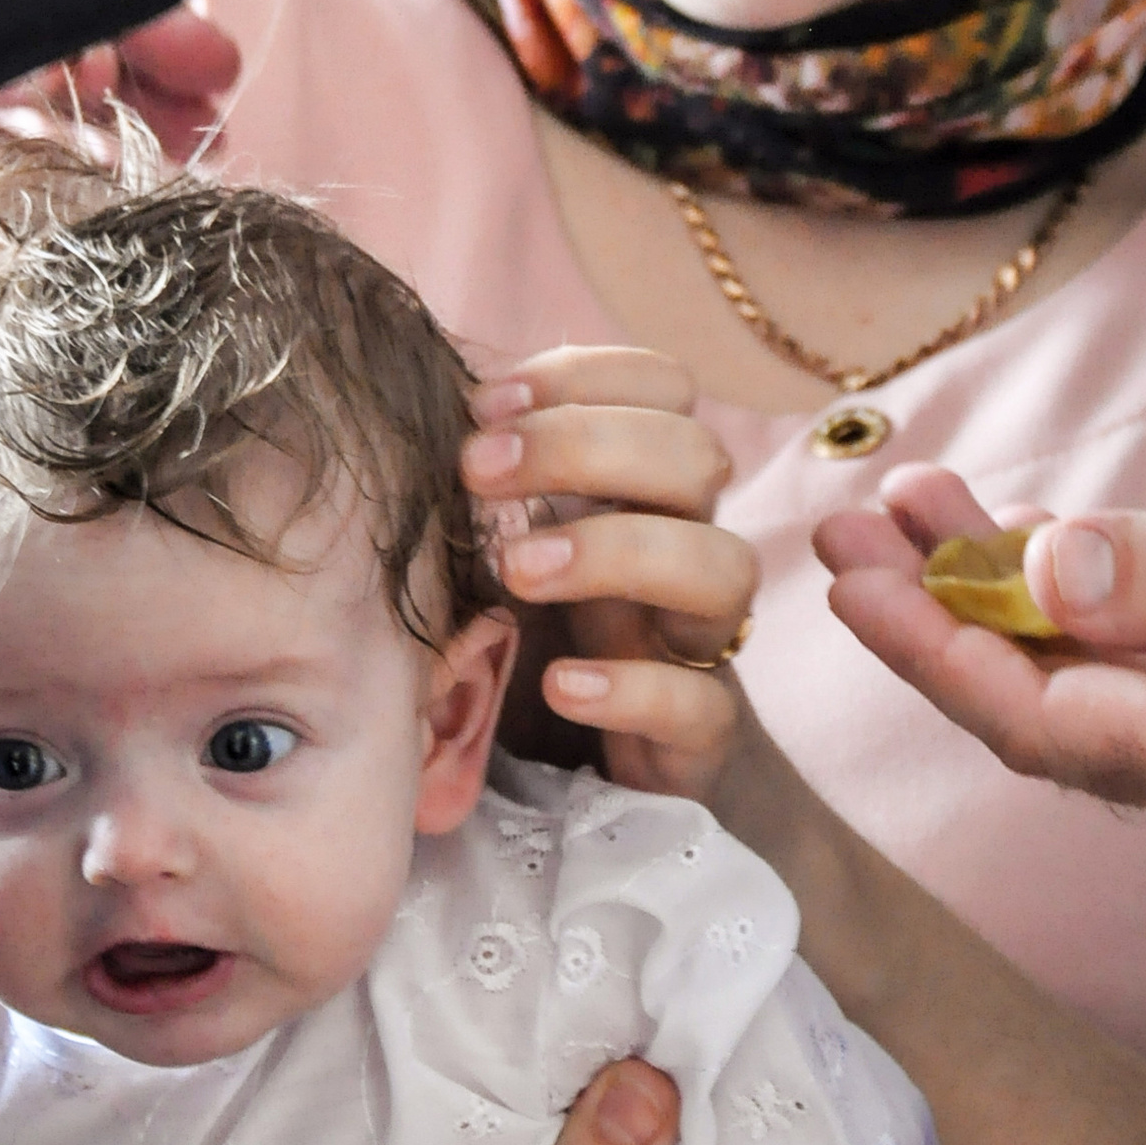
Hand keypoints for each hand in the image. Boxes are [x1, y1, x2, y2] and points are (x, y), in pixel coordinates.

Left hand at [0, 2, 240, 319]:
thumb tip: (81, 28)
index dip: (129, 3)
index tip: (203, 50)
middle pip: (46, 33)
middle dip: (139, 63)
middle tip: (211, 108)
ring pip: (28, 110)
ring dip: (106, 130)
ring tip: (182, 156)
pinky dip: (43, 190)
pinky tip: (92, 200)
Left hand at [460, 345, 756, 764]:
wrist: (575, 768)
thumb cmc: (523, 630)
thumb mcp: (495, 541)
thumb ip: (481, 480)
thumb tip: (419, 403)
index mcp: (639, 487)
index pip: (665, 389)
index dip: (586, 377)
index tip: (484, 405)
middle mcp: (684, 545)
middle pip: (697, 457)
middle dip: (584, 446)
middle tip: (477, 470)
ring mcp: (699, 640)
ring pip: (726, 568)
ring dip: (617, 552)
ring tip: (517, 573)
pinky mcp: (699, 736)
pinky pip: (702, 705)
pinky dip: (632, 688)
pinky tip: (559, 685)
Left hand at [821, 465, 1145, 859]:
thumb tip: (1045, 570)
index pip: (1035, 721)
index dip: (927, 645)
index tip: (847, 568)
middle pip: (1038, 716)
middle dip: (931, 617)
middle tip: (847, 519)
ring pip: (1086, 699)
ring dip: (994, 604)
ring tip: (916, 505)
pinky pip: (1143, 693)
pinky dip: (1072, 619)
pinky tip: (1030, 550)